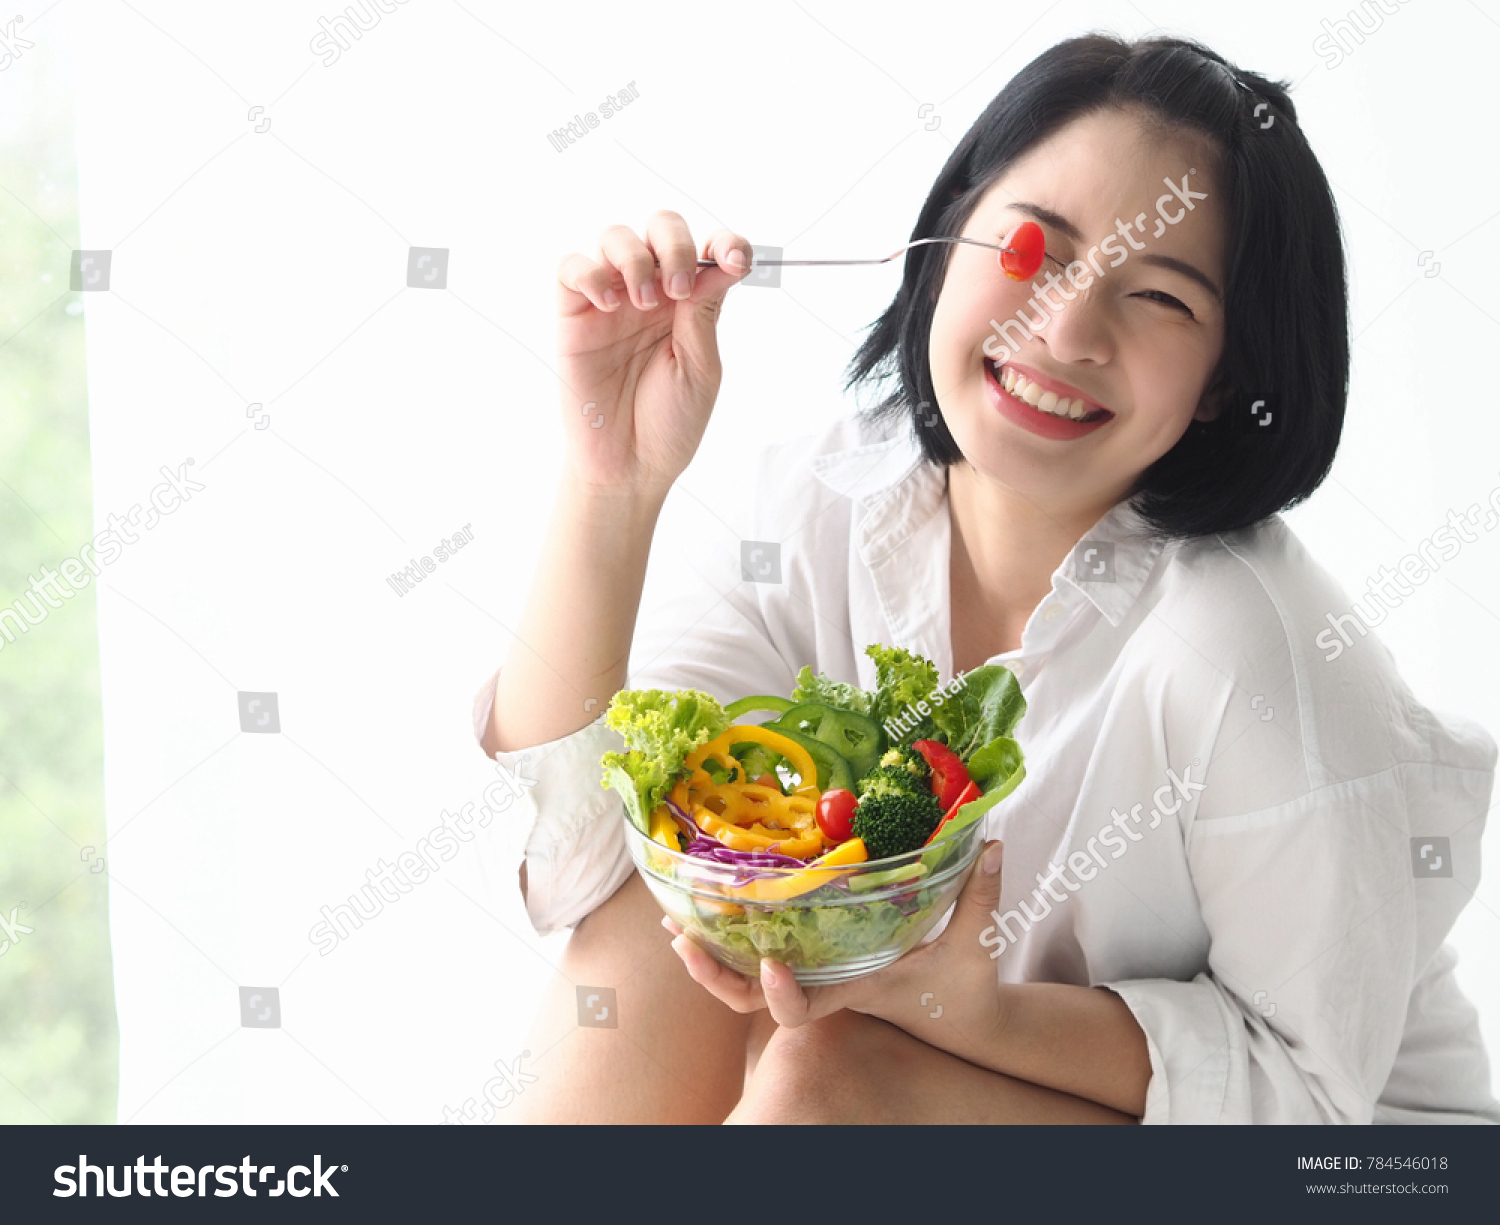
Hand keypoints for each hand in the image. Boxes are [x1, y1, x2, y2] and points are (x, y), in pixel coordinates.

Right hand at [555, 211, 752, 497]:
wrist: (629, 466)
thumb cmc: (669, 423)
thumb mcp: (700, 369)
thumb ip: (703, 314)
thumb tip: (717, 263)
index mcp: (690, 304)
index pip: (709, 251)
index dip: (725, 244)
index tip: (736, 261)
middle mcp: (651, 293)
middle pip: (662, 228)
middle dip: (676, 246)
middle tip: (679, 290)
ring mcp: (611, 300)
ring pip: (616, 237)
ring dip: (636, 259)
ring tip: (645, 303)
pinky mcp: (574, 314)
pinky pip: (572, 267)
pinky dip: (590, 273)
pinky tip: (608, 305)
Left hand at [666, 840, 1008, 1032]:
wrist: (966, 1015)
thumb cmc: (968, 986)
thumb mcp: (977, 941)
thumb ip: (981, 894)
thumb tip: (990, 842)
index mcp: (857, 988)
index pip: (803, 1012)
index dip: (780, 995)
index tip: (770, 965)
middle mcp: (827, 985)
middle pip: (752, 1000)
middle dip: (713, 974)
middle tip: (682, 938)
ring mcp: (818, 975)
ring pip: (745, 984)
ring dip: (708, 956)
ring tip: (675, 923)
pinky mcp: (817, 960)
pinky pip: (762, 957)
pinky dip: (731, 939)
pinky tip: (709, 910)